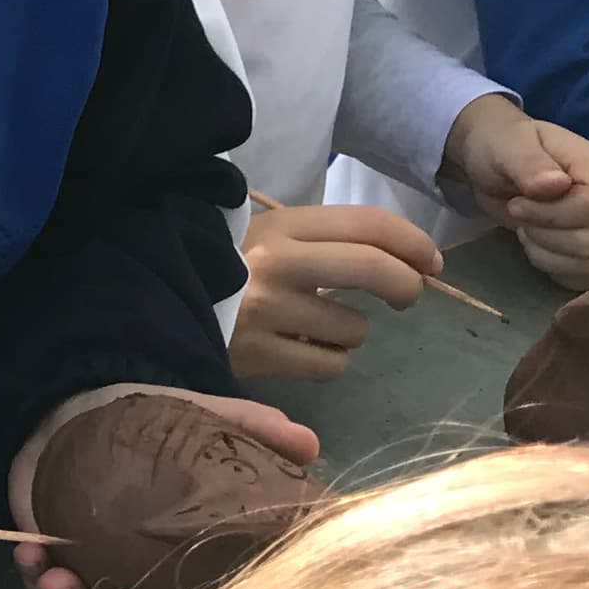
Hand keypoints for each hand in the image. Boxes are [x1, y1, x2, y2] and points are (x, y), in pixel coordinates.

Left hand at [9, 386, 321, 588]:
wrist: (76, 409)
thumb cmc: (152, 427)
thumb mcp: (204, 419)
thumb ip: (252, 428)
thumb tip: (308, 443)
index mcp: (204, 563)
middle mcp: (158, 584)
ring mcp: (107, 581)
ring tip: (58, 579)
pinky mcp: (62, 570)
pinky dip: (37, 578)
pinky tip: (32, 553)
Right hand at [230, 202, 440, 378]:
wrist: (157, 305)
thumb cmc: (227, 269)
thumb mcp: (268, 238)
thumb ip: (325, 242)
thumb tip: (404, 261)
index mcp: (280, 226)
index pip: (367, 223)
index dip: (413, 242)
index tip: (431, 262)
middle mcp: (276, 264)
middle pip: (372, 268)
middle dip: (407, 285)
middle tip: (407, 297)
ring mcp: (266, 311)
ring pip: (354, 328)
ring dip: (351, 332)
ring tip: (321, 327)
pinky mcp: (258, 355)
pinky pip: (329, 365)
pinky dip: (328, 360)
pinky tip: (304, 350)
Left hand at [446, 95, 588, 289]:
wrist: (498, 163)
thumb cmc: (503, 148)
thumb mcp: (507, 147)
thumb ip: (529, 164)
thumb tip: (556, 185)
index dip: (551, 214)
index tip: (518, 204)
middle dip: (542, 234)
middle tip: (519, 213)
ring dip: (545, 253)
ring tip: (529, 227)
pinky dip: (557, 269)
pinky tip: (540, 247)